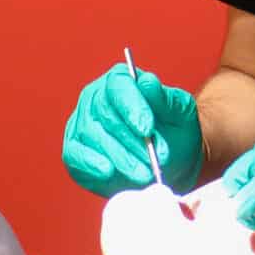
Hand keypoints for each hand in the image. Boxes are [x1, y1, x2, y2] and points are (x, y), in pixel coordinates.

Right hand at [61, 63, 203, 195]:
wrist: (170, 165)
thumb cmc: (174, 133)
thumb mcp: (180, 113)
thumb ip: (166, 99)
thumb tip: (148, 83)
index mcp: (122, 80)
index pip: (119, 85)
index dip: (132, 107)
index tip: (147, 129)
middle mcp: (96, 97)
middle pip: (105, 113)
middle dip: (130, 140)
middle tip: (151, 160)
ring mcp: (82, 123)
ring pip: (92, 135)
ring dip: (119, 156)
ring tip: (143, 173)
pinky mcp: (74, 150)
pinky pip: (74, 154)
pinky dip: (89, 162)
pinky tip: (107, 171)